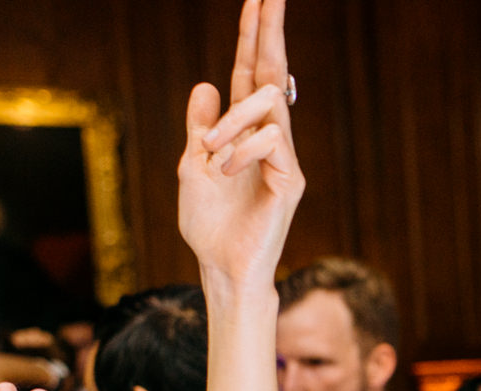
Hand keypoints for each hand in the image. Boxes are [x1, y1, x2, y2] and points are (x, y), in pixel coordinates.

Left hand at [178, 0, 303, 282]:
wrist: (222, 268)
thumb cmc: (208, 225)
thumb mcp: (190, 167)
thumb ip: (199, 127)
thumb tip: (205, 84)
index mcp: (242, 133)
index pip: (248, 75)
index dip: (251, 37)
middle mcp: (268, 139)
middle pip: (269, 74)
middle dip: (267, 32)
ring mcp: (283, 158)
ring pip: (263, 106)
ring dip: (229, 123)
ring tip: (209, 153)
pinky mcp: (290, 179)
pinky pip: (268, 140)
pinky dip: (239, 151)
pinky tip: (224, 172)